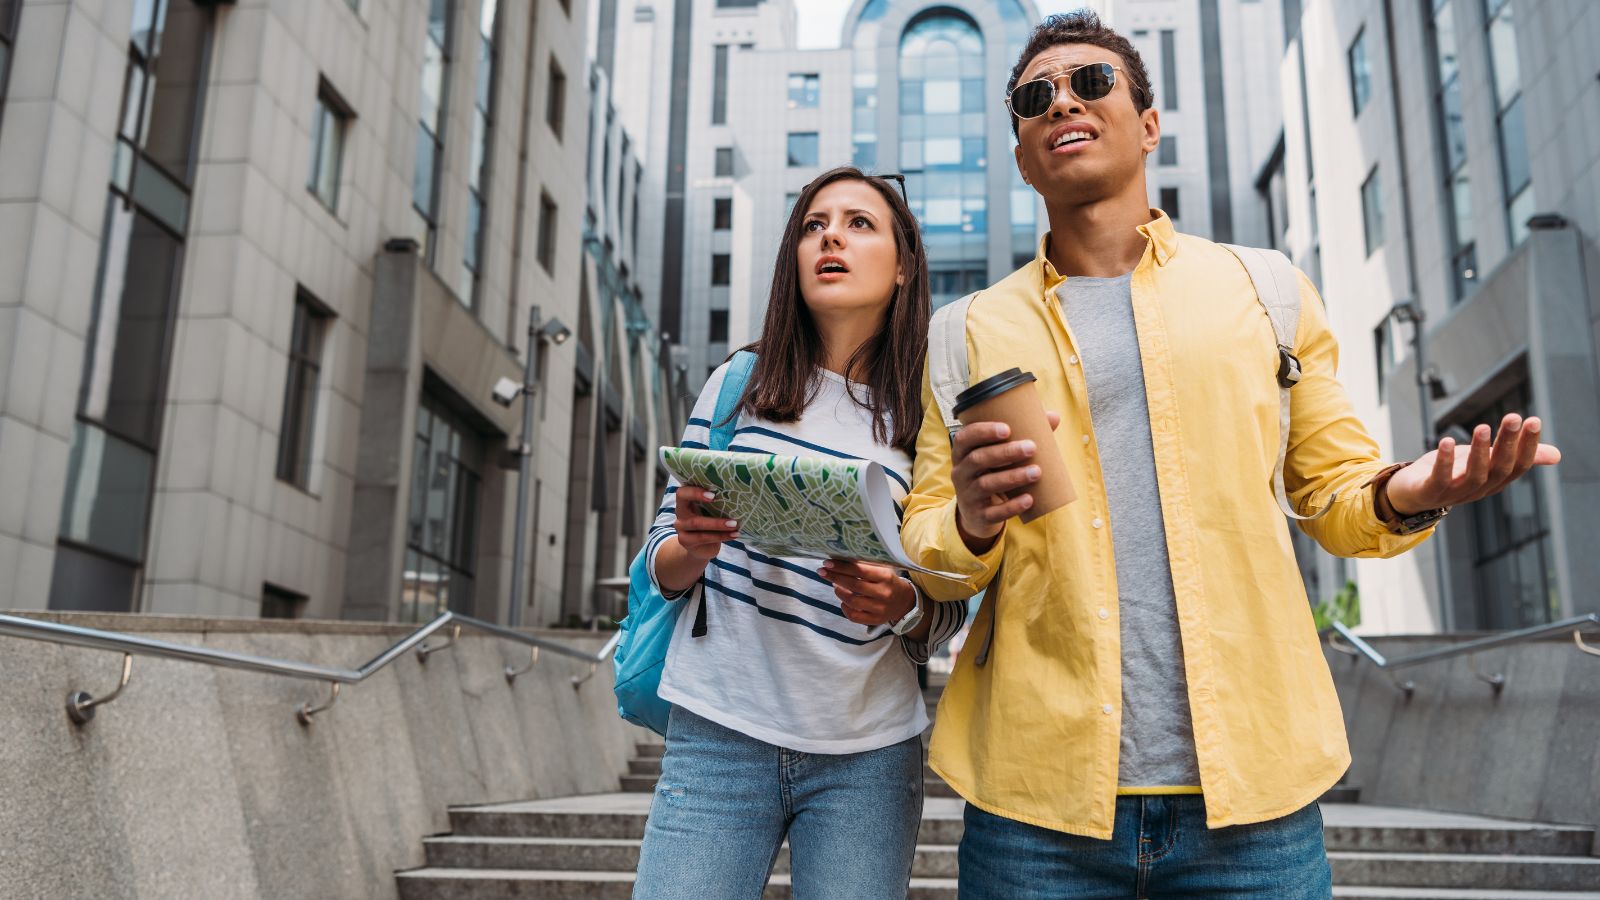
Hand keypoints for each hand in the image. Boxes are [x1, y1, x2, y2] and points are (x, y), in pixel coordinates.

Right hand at [672, 486, 739, 561]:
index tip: (713, 495)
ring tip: (735, 526)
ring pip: (698, 526)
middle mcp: (680, 514)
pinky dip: (721, 536)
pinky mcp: (685, 541)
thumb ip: (714, 502)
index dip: (695, 493)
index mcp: (684, 501)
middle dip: (714, 518)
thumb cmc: (708, 521)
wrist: (699, 546)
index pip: (682, 493)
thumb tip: (736, 495)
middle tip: (733, 519)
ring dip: (719, 526)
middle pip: (691, 515)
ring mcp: (681, 529)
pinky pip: (703, 538)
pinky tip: (734, 535)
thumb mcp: (709, 510)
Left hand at [818, 560, 915, 625]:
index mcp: (885, 577)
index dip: (841, 566)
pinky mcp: (875, 620)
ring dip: (839, 592)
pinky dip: (844, 608)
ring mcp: (880, 609)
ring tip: (834, 585)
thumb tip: (840, 559)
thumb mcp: (882, 569)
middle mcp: (883, 593)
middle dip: (835, 577)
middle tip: (822, 571)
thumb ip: (865, 565)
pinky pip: (854, 616)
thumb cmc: (888, 581)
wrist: (904, 601)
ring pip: (852, 601)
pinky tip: (843, 600)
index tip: (827, 563)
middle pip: (853, 585)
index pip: (860, 570)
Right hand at [951, 412, 1061, 550]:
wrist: (978, 514)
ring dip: (1012, 477)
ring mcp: (967, 496)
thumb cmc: (993, 474)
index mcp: (962, 454)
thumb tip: (1053, 417)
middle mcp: (960, 473)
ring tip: (1036, 472)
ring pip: (986, 484)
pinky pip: (993, 512)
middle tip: (1031, 447)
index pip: (963, 438)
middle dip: (1005, 452)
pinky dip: (1012, 506)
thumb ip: (1022, 436)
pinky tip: (1029, 499)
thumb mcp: (1000, 457)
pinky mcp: (978, 516)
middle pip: (978, 459)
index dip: (982, 432)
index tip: (1007, 429)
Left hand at [1383, 414, 1560, 514]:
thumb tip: (1558, 456)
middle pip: (1498, 468)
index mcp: (1494, 480)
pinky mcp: (1429, 492)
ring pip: (1473, 475)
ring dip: (1478, 451)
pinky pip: (1439, 478)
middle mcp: (1478, 489)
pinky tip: (1447, 441)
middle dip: (1507, 443)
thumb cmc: (1452, 473)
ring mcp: (1454, 493)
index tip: (1533, 421)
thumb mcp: (1486, 460)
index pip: (1518, 465)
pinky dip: (1444, 461)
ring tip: (1482, 427)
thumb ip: (1515, 454)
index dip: (1527, 446)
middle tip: (1513, 418)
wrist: (1410, 493)